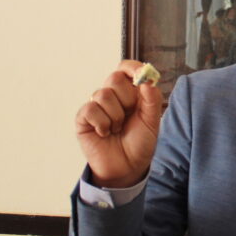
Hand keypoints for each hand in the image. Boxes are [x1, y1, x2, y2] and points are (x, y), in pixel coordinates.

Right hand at [75, 60, 162, 187]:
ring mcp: (97, 106)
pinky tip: (105, 134)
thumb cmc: (140, 143)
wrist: (127, 167)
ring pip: (103, 94)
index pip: (126, 68)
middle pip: (114, 78)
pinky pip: (91, 109)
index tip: (140, 74)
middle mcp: (112, 96)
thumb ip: (152, 99)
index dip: (132, 67)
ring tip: (118, 129)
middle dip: (126, 99)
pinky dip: (102, 124)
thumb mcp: (152, 121)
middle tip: (129, 116)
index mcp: (130, 92)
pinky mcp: (84, 118)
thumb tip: (147, 80)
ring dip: (116, 116)